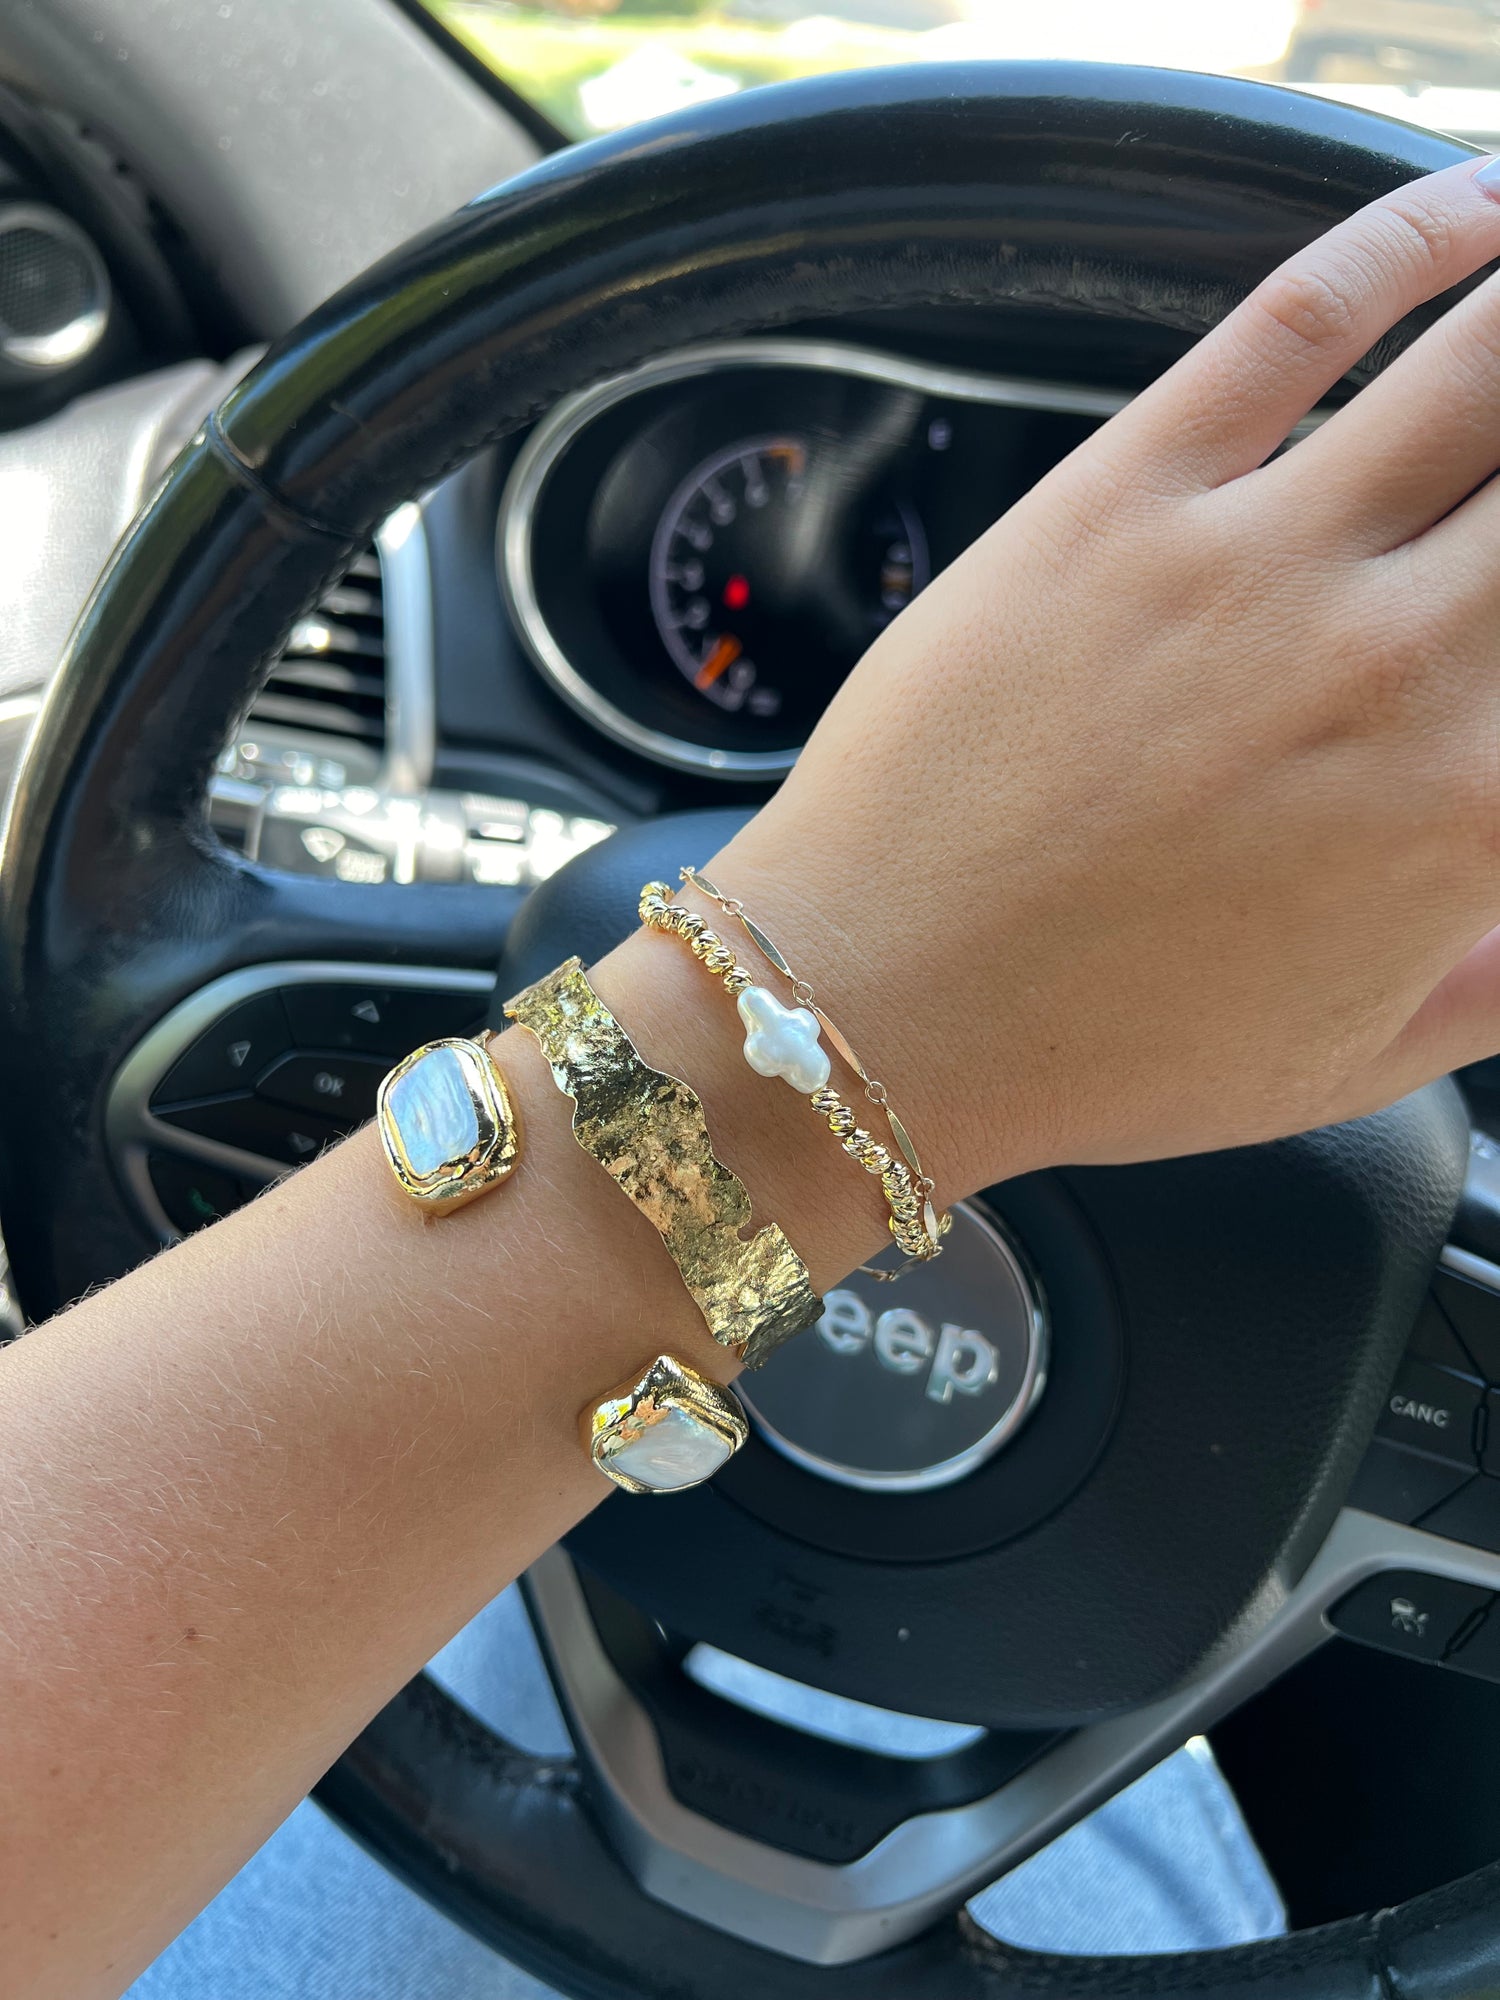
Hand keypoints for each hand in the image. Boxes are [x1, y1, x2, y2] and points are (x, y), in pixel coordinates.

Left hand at [715, 157, 1499, 1197]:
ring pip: (1492, 362)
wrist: (880, 1005)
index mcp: (1472, 810)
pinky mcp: (1126, 495)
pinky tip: (1476, 208)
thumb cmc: (1093, 1045)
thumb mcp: (1348, 1057)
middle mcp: (1398, 665)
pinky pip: (1304, 315)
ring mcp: (1260, 561)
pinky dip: (1415, 231)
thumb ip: (1496, 973)